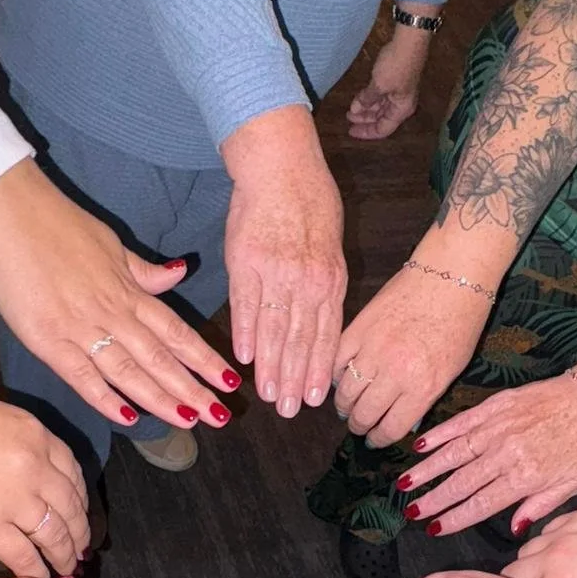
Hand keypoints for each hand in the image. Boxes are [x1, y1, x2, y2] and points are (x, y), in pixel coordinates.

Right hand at [0, 161, 238, 433]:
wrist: (8, 212)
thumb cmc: (58, 224)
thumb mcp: (112, 245)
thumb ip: (144, 271)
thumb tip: (181, 274)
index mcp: (128, 290)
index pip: (176, 332)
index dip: (204, 358)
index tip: (230, 380)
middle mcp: (111, 311)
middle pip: (161, 357)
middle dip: (193, 388)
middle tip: (220, 416)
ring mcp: (80, 327)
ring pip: (129, 370)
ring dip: (161, 398)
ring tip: (189, 421)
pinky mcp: (47, 339)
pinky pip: (82, 375)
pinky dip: (105, 398)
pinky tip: (129, 418)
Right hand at [0, 355, 89, 577]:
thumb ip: (16, 445)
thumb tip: (23, 472)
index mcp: (36, 434)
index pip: (73, 473)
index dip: (79, 499)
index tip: (79, 514)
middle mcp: (35, 465)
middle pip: (71, 507)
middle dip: (80, 532)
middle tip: (83, 549)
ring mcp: (15, 497)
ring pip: (55, 535)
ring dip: (65, 556)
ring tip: (68, 569)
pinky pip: (24, 556)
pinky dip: (36, 572)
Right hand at [221, 106, 347, 416]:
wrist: (282, 166)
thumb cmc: (307, 204)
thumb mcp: (328, 248)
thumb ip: (324, 287)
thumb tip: (320, 326)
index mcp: (331, 279)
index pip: (327, 335)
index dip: (320, 370)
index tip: (316, 399)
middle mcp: (308, 280)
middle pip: (303, 340)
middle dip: (297, 380)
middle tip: (290, 412)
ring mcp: (277, 271)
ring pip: (277, 329)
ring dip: (273, 367)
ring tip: (269, 395)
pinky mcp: (246, 261)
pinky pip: (247, 304)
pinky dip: (248, 333)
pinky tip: (245, 359)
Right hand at [333, 265, 486, 448]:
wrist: (451, 275)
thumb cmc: (460, 322)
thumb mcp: (451, 370)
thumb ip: (424, 398)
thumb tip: (403, 420)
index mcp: (423, 386)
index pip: (390, 428)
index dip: (379, 439)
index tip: (375, 439)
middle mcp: (395, 373)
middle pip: (364, 414)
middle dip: (359, 425)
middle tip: (358, 424)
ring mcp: (373, 349)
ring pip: (345, 392)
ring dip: (344, 405)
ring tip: (347, 406)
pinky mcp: (358, 328)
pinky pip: (336, 362)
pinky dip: (335, 374)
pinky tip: (341, 378)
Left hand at [345, 29, 427, 140]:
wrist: (409, 41)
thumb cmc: (395, 66)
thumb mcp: (378, 86)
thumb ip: (367, 100)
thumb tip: (355, 110)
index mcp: (401, 110)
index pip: (382, 129)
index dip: (366, 132)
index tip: (350, 132)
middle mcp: (401, 105)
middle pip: (381, 119)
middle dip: (364, 120)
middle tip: (348, 118)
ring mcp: (399, 92)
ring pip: (380, 107)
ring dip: (366, 109)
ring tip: (351, 109)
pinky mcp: (395, 81)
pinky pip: (381, 95)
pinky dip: (370, 98)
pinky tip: (359, 98)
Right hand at [396, 372, 576, 535]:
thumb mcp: (574, 484)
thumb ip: (540, 507)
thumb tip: (513, 529)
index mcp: (526, 477)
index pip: (481, 504)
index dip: (454, 518)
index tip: (434, 529)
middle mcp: (507, 454)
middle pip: (461, 482)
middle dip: (433, 500)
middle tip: (411, 512)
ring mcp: (499, 428)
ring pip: (453, 454)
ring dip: (426, 470)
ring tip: (404, 484)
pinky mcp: (496, 405)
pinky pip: (461, 422)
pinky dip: (438, 434)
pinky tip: (419, 446)